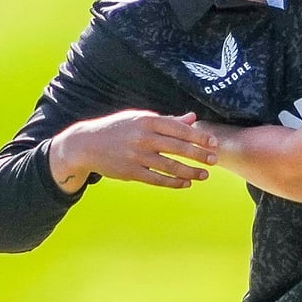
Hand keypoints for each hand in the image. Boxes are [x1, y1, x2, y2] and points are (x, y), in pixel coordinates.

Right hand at [52, 110, 216, 190]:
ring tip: (204, 175)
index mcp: (147, 121)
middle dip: (199, 155)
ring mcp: (137, 156)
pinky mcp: (131, 172)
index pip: (179, 129)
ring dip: (190, 172)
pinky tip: (186, 183)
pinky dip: (173, 182)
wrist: (87, 145)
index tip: (214, 143)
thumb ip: (167, 120)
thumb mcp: (140, 118)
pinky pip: (157, 179)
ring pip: (170, 166)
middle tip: (214, 160)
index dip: (199, 136)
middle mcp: (143, 138)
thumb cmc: (118, 128)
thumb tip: (192, 118)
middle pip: (178, 148)